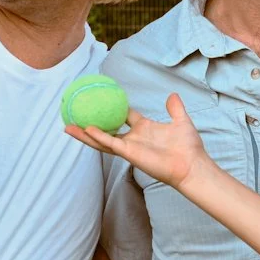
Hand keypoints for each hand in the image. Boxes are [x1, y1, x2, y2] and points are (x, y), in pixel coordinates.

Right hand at [66, 93, 210, 188]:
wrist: (191, 165)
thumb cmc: (188, 147)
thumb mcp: (181, 121)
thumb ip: (175, 108)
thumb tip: (173, 94)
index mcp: (144, 129)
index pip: (125, 116)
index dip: (115, 108)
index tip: (104, 99)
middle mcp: (134, 138)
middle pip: (107, 129)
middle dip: (91, 124)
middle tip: (76, 114)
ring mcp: (130, 146)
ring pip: (102, 140)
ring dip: (85, 134)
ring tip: (68, 126)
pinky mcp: (129, 154)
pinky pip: (110, 144)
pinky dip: (98, 137)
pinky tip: (86, 129)